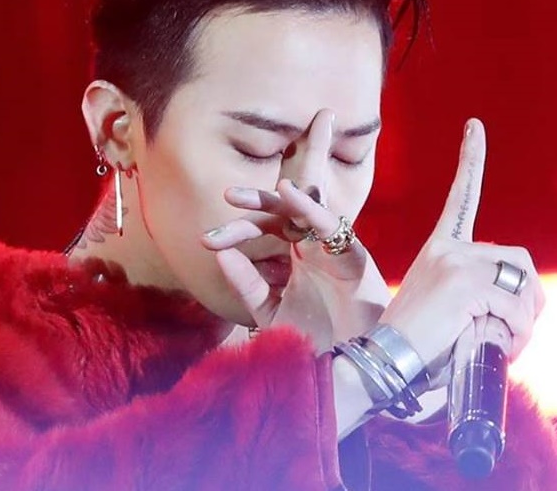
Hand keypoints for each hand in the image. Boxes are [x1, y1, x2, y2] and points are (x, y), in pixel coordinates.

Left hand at [201, 109, 390, 351]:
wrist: (350, 363)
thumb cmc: (315, 337)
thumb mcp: (270, 311)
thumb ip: (247, 285)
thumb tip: (220, 255)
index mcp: (291, 257)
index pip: (261, 232)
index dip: (234, 232)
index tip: (205, 241)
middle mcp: (310, 247)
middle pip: (280, 215)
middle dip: (253, 205)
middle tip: (226, 196)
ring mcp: (330, 247)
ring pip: (303, 210)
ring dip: (276, 198)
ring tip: (244, 194)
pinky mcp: (351, 252)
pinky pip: (329, 223)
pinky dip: (308, 206)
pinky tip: (288, 192)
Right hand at [379, 118, 545, 376]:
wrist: (387, 363)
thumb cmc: (420, 348)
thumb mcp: (450, 311)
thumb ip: (479, 296)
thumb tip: (524, 307)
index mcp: (440, 248)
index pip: (461, 198)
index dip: (470, 159)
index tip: (474, 126)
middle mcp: (448, 247)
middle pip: (519, 261)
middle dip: (530, 300)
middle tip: (515, 332)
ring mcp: (456, 262)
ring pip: (522, 286)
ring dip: (524, 323)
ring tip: (502, 347)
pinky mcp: (464, 282)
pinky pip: (516, 308)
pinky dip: (518, 336)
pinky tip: (498, 350)